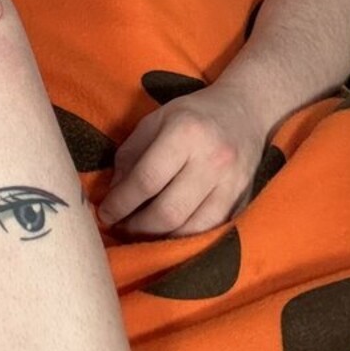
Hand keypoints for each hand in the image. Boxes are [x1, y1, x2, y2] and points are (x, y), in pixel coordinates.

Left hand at [97, 84, 266, 237]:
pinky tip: (167, 234)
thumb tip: (113, 194)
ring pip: (190, 229)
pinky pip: (209, 232)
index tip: (104, 214)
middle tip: (119, 227)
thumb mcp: (155, 120)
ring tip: (139, 233)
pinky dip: (184, 239)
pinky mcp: (243, 201)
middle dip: (137, 227)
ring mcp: (232, 184)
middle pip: (168, 211)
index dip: (120, 203)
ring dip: (159, 239)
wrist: (246, 110)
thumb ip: (131, 155)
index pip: (146, 180)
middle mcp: (212, 160)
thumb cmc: (192, 114)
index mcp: (185, 132)